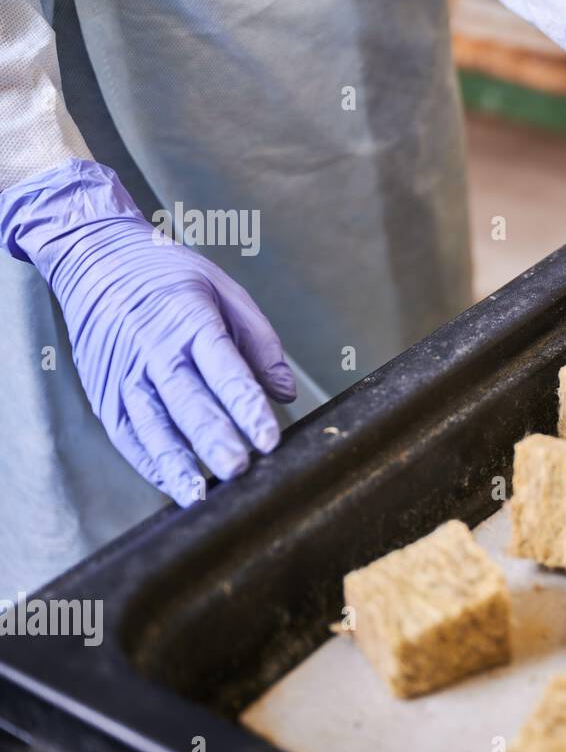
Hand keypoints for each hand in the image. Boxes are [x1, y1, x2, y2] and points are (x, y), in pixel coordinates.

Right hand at [0, 159, 296, 505]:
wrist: (94, 258)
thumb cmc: (167, 275)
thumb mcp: (224, 289)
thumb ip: (260, 341)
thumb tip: (285, 392)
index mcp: (190, 321)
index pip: (224, 371)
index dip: (246, 407)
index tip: (269, 439)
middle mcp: (153, 351)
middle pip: (186, 402)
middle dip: (213, 438)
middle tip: (238, 469)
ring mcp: (123, 373)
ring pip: (150, 425)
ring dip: (176, 462)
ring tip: (200, 493)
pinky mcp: (102, 390)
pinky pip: (125, 433)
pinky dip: (148, 461)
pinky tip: (172, 482)